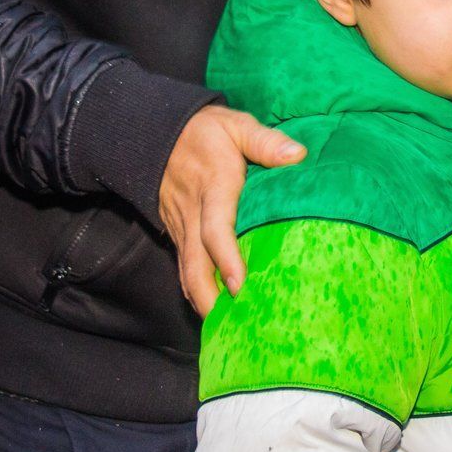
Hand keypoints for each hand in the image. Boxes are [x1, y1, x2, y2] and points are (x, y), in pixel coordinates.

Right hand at [159, 104, 304, 315]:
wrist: (153, 131)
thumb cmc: (204, 130)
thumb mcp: (236, 125)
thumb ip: (265, 141)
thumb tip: (297, 155)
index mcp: (213, 187)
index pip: (216, 229)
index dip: (227, 258)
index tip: (241, 284)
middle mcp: (193, 212)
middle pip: (194, 263)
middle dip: (208, 296)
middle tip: (229, 325)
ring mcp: (180, 223)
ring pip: (186, 268)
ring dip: (200, 298)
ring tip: (223, 326)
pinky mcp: (175, 229)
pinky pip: (183, 263)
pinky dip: (193, 286)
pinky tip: (210, 305)